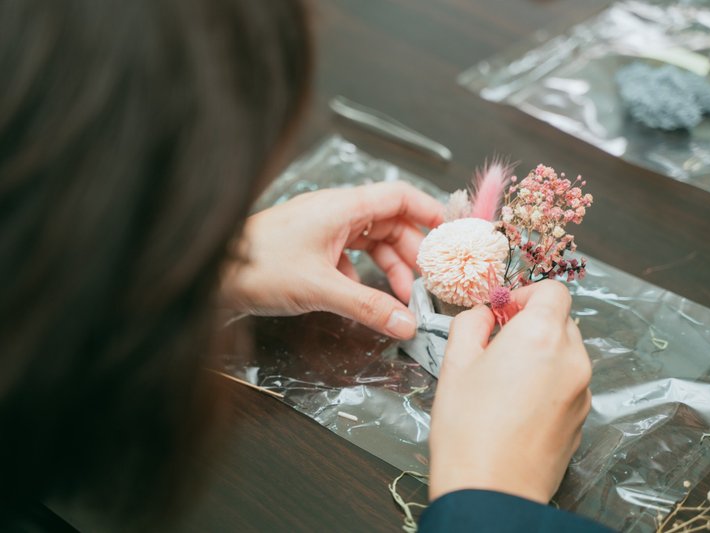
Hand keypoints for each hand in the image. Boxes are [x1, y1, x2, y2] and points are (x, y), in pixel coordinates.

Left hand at [221, 182, 443, 338]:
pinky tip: (369, 299)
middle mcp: (335, 213)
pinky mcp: (311, 249)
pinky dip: (365, 276)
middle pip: (389, 222)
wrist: (211, 274)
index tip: (452, 234)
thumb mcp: (321, 288)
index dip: (429, 210)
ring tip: (405, 297)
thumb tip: (407, 324)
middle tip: (431, 280)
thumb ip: (368, 306)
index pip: (398, 196)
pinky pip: (350, 257)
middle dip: (413, 251)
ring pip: (371, 241)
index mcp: (342, 206)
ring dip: (391, 267)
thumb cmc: (258, 267)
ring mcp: (322, 230)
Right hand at [428, 281, 591, 503]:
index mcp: (541, 336)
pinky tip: (518, 406)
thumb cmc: (468, 428)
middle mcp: (572, 359)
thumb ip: (471, 324)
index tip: (503, 312)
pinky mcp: (582, 418)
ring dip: (542, 353)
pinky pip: (569, 383)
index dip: (525, 294)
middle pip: (562, 320)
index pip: (553, 290)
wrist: (491, 491)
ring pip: (567, 353)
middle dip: (532, 323)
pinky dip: (549, 381)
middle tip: (498, 344)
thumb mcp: (455, 363)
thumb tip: (484, 314)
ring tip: (506, 380)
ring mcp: (581, 391)